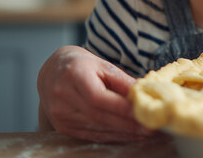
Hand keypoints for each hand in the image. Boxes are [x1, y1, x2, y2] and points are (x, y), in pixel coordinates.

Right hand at [37, 45, 153, 141]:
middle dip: (127, 124)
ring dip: (123, 133)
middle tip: (150, 127)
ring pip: (96, 128)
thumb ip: (122, 80)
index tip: (142, 113)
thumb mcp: (102, 64)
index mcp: (74, 75)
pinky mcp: (61, 126)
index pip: (98, 97)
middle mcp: (62, 95)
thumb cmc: (81, 65)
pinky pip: (90, 135)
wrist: (52, 70)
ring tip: (144, 132)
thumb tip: (143, 94)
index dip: (121, 108)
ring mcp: (59, 113)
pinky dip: (112, 137)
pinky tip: (128, 135)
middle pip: (98, 115)